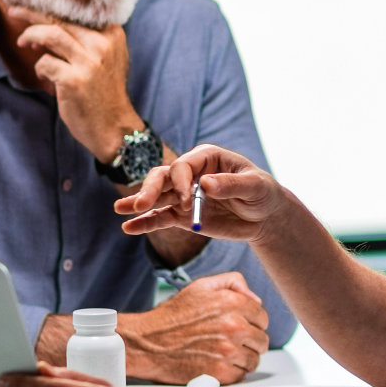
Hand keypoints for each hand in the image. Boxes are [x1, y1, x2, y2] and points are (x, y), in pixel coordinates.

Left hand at [9, 6, 143, 160]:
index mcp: (112, 35)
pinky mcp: (74, 79)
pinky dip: (39, 68)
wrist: (114, 127)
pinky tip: (43, 76)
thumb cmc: (104, 93)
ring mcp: (89, 62)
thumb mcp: (107, 59)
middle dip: (32, 14)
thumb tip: (52, 25)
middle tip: (14, 12)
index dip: (53, 8)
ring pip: (50, 34)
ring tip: (22, 42)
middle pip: (60, 20)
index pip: (77, 13)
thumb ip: (88, 41)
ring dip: (30, 35)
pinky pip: (44, 63)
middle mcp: (102, 44)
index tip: (35, 8)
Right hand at [115, 145, 299, 245]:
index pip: (183, 166)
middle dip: (150, 190)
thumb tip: (205, 184)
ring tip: (120, 210)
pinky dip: (145, 222)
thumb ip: (231, 185)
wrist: (265, 216)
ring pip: (157, 197)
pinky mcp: (183, 216)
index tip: (187, 200)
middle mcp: (191, 174)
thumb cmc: (262, 193)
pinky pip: (161, 218)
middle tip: (140, 205)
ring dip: (139, 203)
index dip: (180, 182)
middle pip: (163, 177)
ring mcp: (184, 196)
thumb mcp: (255, 186)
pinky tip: (129, 228)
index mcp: (207, 158)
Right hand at [123, 272, 270, 384]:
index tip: (240, 326)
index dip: (251, 322)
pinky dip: (231, 372)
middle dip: (249, 341)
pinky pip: (241, 375)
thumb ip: (233, 282)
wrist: (148, 343)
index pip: (262, 317)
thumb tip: (255, 298)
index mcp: (232, 302)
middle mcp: (234, 326)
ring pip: (254, 359)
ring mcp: (228, 351)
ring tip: (223, 352)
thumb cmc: (172, 316)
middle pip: (261, 340)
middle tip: (232, 341)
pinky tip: (217, 363)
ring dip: (242, 358)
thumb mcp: (201, 286)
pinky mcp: (221, 373)